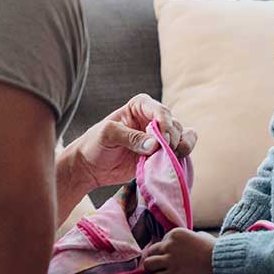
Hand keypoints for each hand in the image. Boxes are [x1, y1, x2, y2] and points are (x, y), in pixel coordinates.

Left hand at [67, 94, 197, 188]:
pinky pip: (181, 152)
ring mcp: (159, 137)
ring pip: (182, 138)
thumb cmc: (95, 144)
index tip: (163, 139)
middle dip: (172, 139)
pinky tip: (173, 163)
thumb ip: (130, 137)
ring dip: (180, 149)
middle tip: (161, 153)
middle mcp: (153, 119)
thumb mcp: (107, 135)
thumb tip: (154, 145)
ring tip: (168, 159)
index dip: (165, 124)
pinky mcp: (162, 154)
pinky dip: (182, 157)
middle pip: (175, 125)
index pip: (160, 110)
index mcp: (140, 106)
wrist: (91, 167)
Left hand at [143, 228, 216, 273]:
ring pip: (148, 264)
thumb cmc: (214, 249)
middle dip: (156, 259)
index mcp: (174, 233)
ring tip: (159, 273)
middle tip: (161, 266)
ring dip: (152, 269)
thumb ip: (187, 238)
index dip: (165, 251)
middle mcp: (169, 245)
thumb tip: (185, 243)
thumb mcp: (199, 236)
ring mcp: (169, 259)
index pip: (161, 242)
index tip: (172, 257)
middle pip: (151, 251)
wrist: (221, 262)